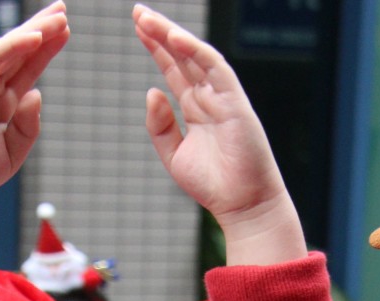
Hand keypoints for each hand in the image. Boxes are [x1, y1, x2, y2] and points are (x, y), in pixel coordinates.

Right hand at [0, 2, 68, 236]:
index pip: (26, 70)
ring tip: (57, 16)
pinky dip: (11, 47)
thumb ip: (27, 128)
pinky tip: (34, 37)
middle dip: (42, 30)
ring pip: (7, 50)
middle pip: (19, 53)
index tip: (65, 31)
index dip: (46, 50)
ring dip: (32, 31)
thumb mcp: (10, 155)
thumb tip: (36, 93)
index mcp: (1, 106)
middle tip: (63, 9)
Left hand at [133, 6, 303, 265]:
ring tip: (149, 20)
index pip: (173, 68)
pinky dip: (196, 52)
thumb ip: (160, 126)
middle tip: (137, 11)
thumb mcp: (174, 156)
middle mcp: (208, 96)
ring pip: (196, 57)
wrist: (243, 204)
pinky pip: (215, 69)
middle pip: (182, 56)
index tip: (137, 27)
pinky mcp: (234, 102)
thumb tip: (151, 91)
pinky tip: (175, 37)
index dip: (155, 47)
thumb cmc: (213, 183)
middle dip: (159, 33)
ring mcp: (222, 97)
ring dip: (173, 36)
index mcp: (195, 107)